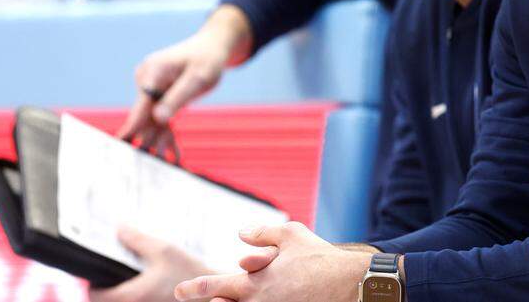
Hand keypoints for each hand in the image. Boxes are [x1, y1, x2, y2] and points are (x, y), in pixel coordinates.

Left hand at [88, 227, 211, 301]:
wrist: (215, 294)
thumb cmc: (190, 274)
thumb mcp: (165, 251)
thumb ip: (138, 241)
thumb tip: (118, 229)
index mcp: (132, 296)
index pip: (93, 296)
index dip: (91, 283)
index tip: (96, 271)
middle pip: (103, 301)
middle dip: (104, 288)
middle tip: (111, 273)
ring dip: (117, 292)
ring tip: (128, 277)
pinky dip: (131, 296)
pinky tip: (142, 284)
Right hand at [119, 6, 252, 156]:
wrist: (212, 48)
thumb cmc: (208, 59)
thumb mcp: (199, 77)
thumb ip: (179, 97)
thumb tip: (158, 118)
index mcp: (153, 72)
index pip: (141, 104)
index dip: (132, 126)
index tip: (119, 144)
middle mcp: (147, 82)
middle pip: (143, 116)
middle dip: (145, 140)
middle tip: (143, 167)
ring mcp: (151, 90)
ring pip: (152, 122)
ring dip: (158, 143)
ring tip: (163, 166)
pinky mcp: (159, 98)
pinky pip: (161, 120)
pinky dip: (167, 136)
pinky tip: (175, 156)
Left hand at [174, 223, 372, 301]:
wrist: (349, 283)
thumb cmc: (320, 257)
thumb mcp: (291, 234)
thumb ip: (262, 233)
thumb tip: (240, 233)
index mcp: (254, 283)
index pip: (214, 287)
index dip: (194, 289)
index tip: (179, 291)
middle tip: (216, 297)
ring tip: (232, 297)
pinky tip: (266, 297)